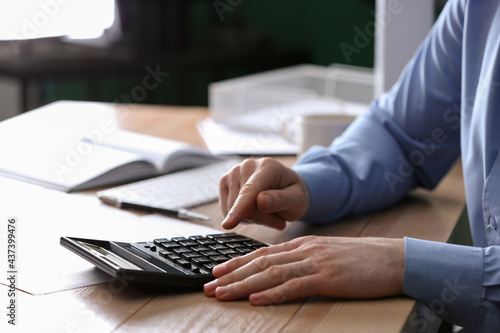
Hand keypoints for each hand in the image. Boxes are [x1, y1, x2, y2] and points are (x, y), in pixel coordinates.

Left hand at [204, 236, 404, 304]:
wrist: (394, 258)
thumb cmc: (362, 260)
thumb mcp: (328, 255)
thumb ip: (305, 261)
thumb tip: (282, 273)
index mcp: (303, 245)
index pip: (263, 254)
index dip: (238, 263)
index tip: (218, 271)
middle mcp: (304, 250)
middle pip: (261, 263)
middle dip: (232, 275)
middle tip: (210, 285)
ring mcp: (316, 262)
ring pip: (271, 273)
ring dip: (244, 285)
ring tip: (224, 294)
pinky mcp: (329, 277)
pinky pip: (296, 286)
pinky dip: (273, 294)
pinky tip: (258, 300)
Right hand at [219, 158, 309, 229]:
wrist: (286, 188)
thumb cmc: (293, 194)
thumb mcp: (297, 200)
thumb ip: (280, 200)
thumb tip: (261, 201)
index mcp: (268, 166)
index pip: (250, 191)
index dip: (239, 208)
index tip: (228, 224)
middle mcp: (247, 165)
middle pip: (243, 204)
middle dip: (260, 218)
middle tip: (278, 219)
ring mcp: (233, 172)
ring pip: (232, 209)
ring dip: (251, 218)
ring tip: (268, 213)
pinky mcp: (225, 182)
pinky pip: (226, 209)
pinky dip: (241, 216)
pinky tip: (255, 211)